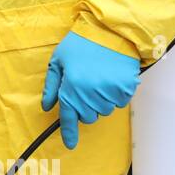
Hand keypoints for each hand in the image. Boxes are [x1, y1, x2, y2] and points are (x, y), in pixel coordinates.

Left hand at [41, 31, 139, 149]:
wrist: (111, 30)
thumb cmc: (81, 44)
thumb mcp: (58, 61)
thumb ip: (51, 86)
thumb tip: (47, 106)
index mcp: (71, 87)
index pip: (69, 117)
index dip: (69, 133)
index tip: (70, 144)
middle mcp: (90, 94)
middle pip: (87, 117)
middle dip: (84, 107)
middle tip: (84, 88)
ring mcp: (110, 93)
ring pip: (103, 111)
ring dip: (99, 101)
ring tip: (98, 79)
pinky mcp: (126, 89)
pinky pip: (118, 103)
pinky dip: (114, 95)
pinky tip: (110, 78)